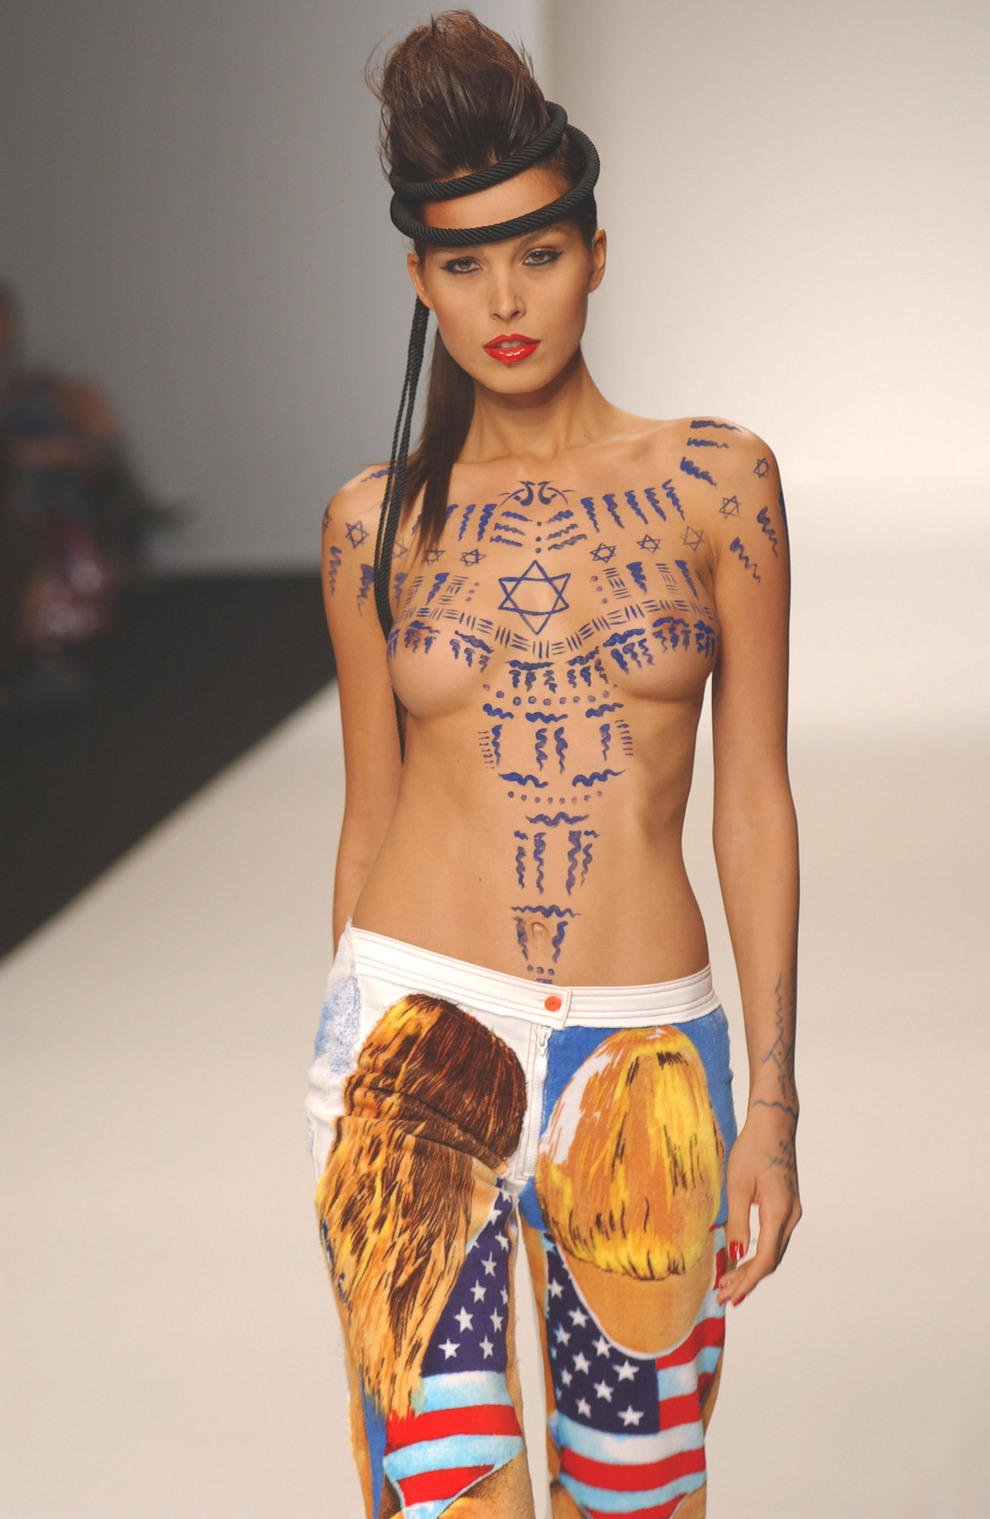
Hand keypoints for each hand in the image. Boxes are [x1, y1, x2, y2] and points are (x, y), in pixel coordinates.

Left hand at [715, 1104, 801, 1306]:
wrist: (774, 1125)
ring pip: (774, 1252)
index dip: (746, 1281)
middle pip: (771, 1261)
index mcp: (779, 1212)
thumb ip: (737, 1222)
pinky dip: (758, 1254)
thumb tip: (734, 1255)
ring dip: (753, 1269)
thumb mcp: (737, 1186)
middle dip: (747, 1280)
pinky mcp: (788, 1207)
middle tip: (722, 1294)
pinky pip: (775, 1240)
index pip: (765, 1259)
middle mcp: (791, 1217)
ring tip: (727, 1281)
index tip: (728, 1295)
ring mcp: (793, 1212)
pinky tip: (741, 1258)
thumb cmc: (752, 1150)